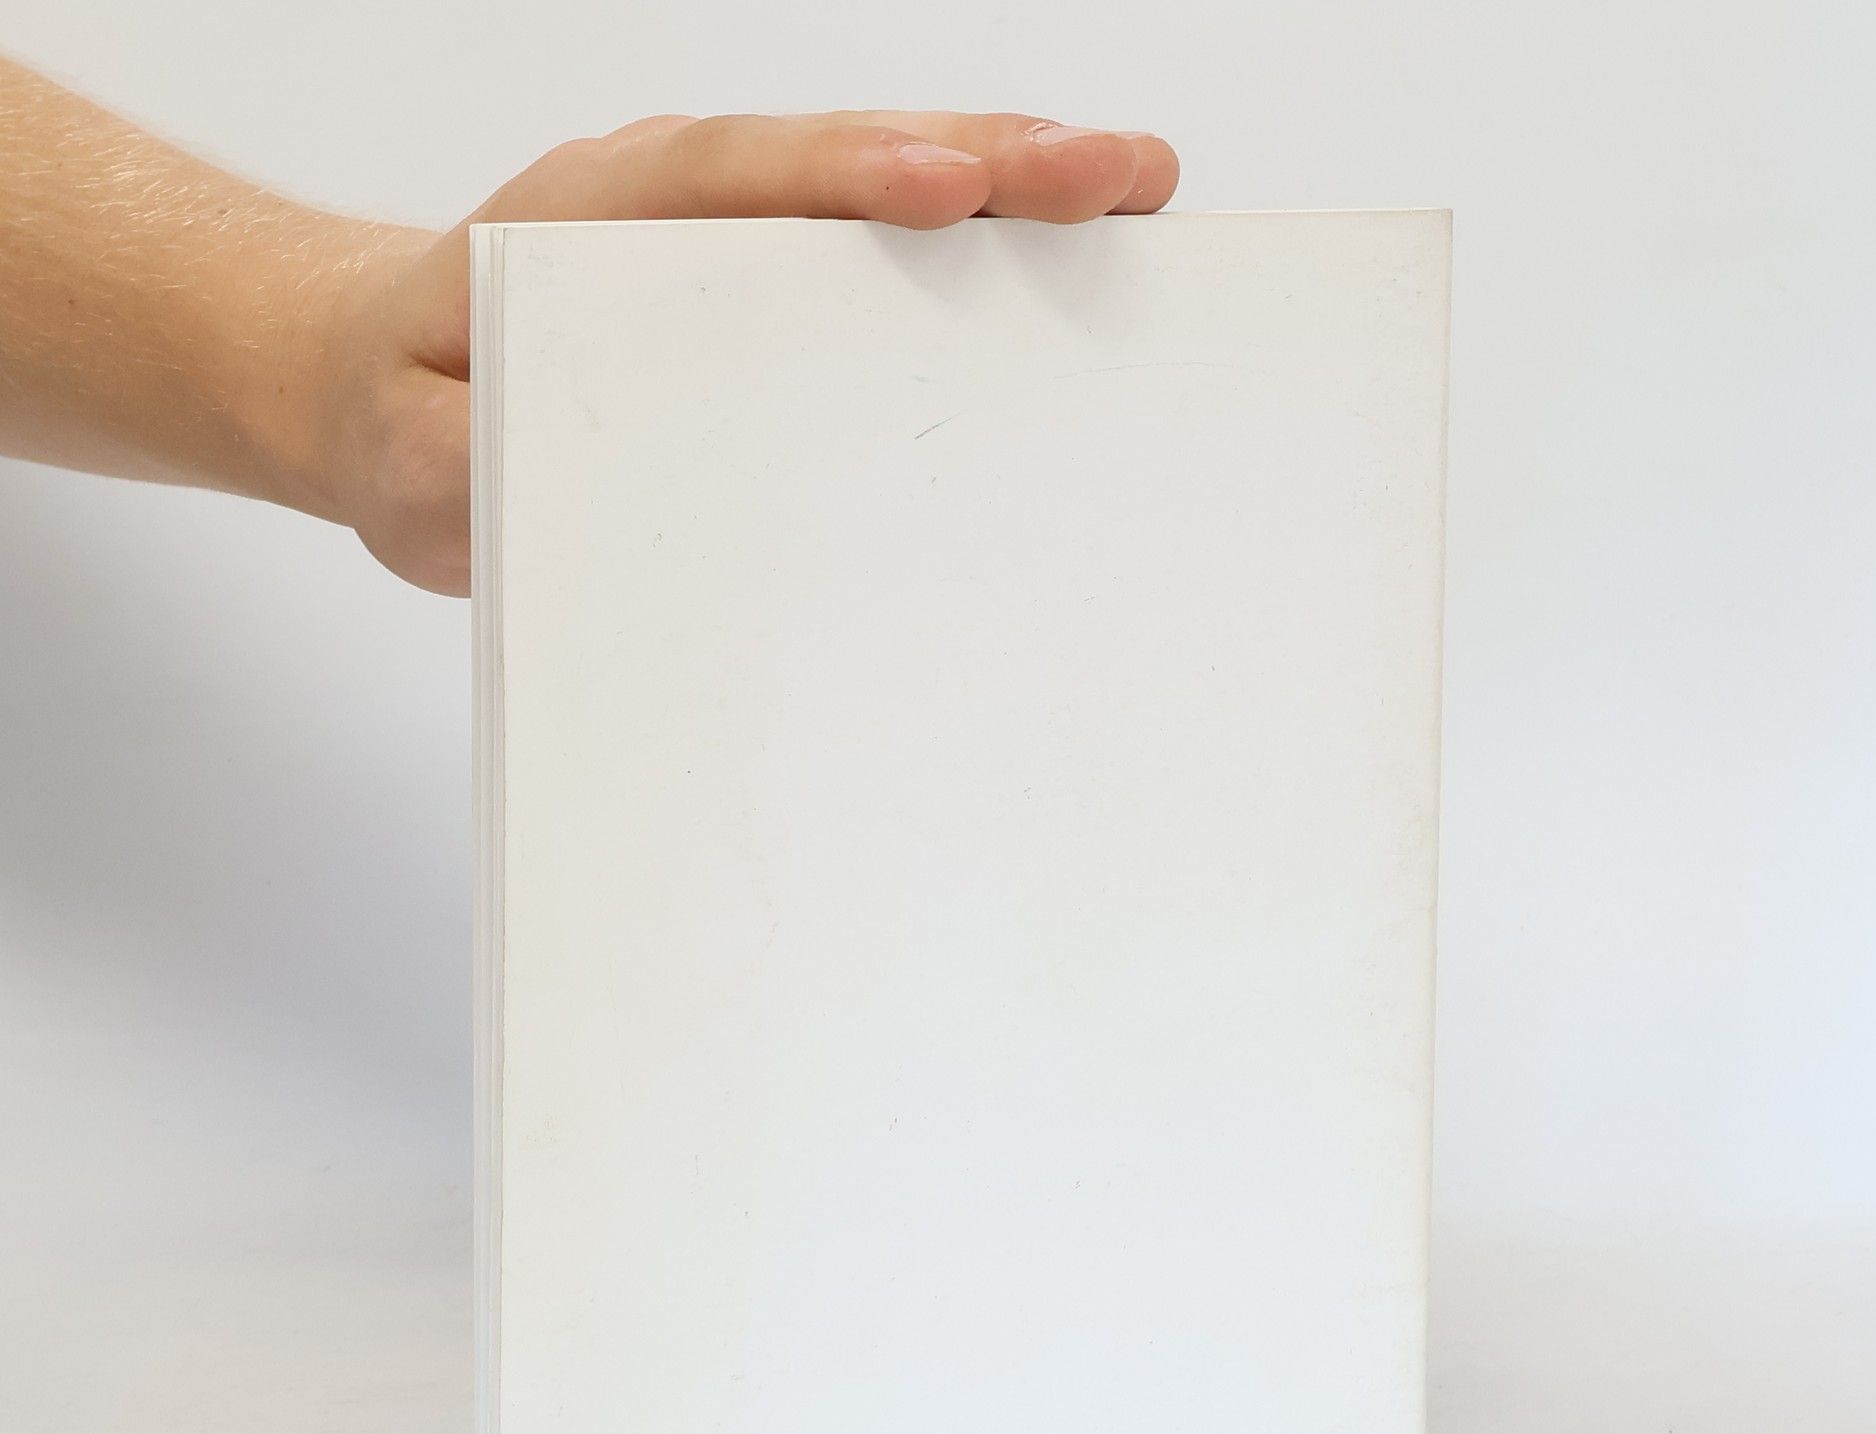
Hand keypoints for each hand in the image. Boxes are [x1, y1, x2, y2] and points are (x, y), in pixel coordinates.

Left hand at [309, 113, 1178, 593]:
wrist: (386, 397)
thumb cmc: (411, 418)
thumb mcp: (414, 464)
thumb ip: (472, 469)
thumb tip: (564, 481)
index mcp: (592, 222)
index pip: (732, 177)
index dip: (845, 177)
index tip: (947, 191)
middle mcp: (681, 209)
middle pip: (848, 160)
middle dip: (988, 162)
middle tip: (1111, 175)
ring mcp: (739, 242)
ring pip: (890, 194)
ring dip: (1016, 190)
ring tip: (1139, 194)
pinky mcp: (775, 293)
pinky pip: (889, 257)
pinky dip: (986, 252)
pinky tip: (1073, 258)